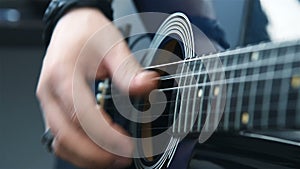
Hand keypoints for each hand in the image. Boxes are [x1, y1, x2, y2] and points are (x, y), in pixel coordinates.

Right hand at [36, 8, 157, 168]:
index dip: (104, 135)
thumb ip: (128, 69)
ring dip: (86, 156)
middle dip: (96, 154)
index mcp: (63, 74)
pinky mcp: (53, 107)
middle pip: (66, 135)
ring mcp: (48, 101)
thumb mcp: (112, 45)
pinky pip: (60, 137)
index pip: (80, 115)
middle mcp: (49, 91)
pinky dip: (78, 149)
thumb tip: (147, 86)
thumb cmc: (88, 33)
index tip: (127, 144)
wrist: (72, 26)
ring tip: (113, 158)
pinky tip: (98, 150)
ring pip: (60, 141)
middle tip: (123, 157)